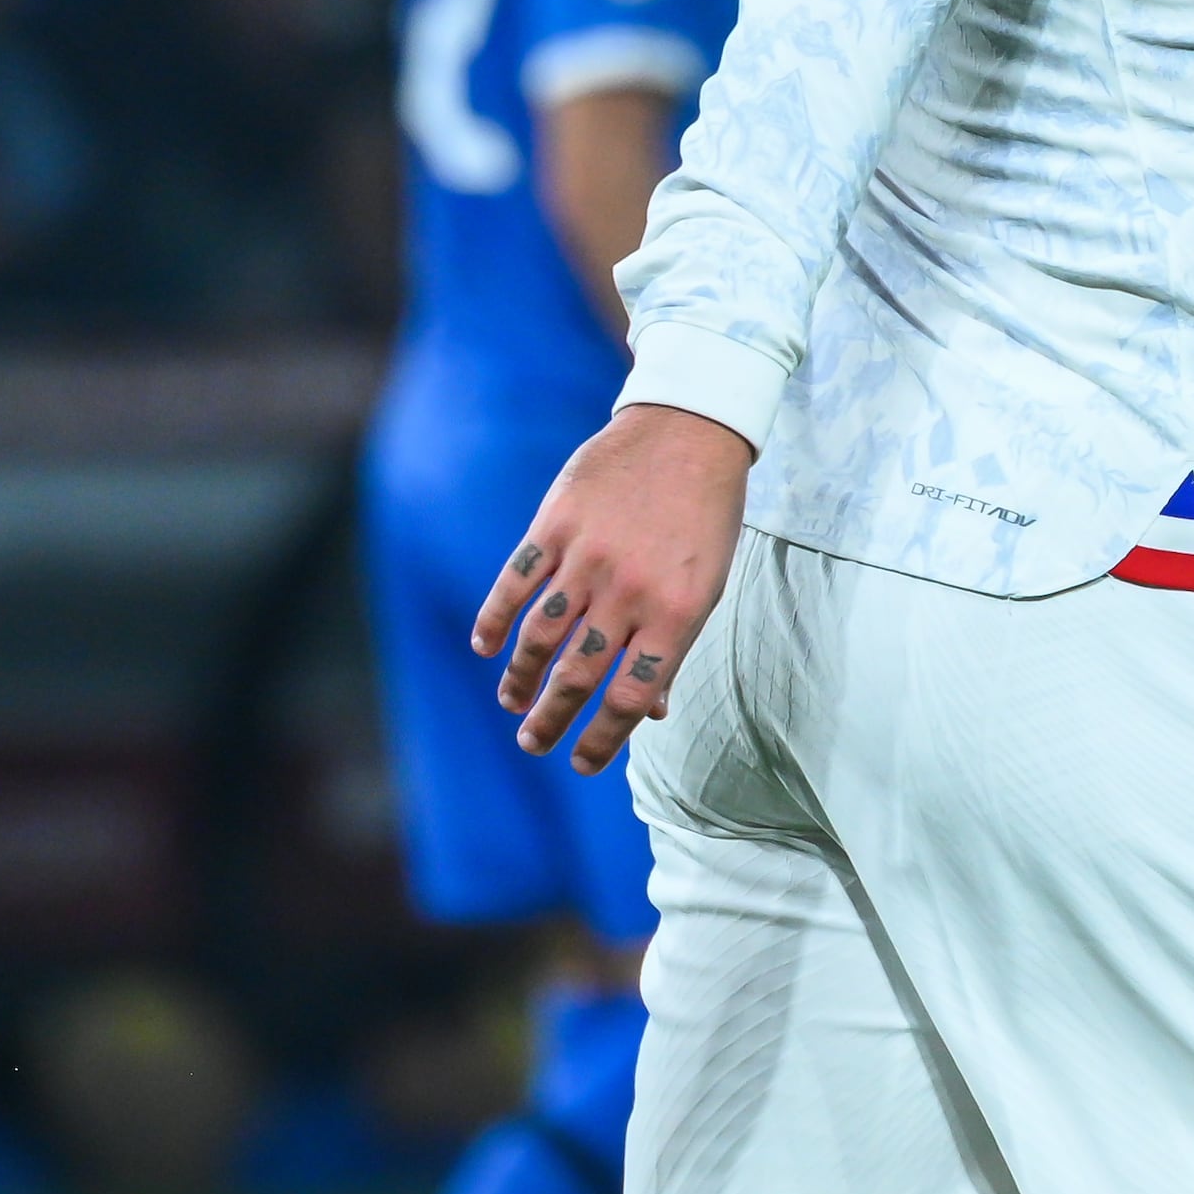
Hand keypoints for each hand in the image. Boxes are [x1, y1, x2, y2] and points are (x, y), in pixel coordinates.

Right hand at [473, 403, 752, 772]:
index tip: (580, 764)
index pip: (631, 698)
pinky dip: (495, 619)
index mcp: (678, 614)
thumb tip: (650, 712)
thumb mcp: (706, 584)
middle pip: (578, 676)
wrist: (688, 429)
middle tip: (532, 743)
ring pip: (540, 636)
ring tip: (513, 702)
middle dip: (551, 720)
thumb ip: (673, 646)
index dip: (602, 741)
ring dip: (519, 678)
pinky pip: (516, 583)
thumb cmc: (704, 516)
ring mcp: (589, 556)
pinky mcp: (556, 524)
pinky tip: (486, 648)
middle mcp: (630, 591)